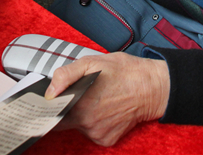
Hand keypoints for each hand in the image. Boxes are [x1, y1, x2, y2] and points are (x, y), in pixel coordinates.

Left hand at [45, 53, 169, 145]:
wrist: (153, 87)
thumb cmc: (124, 72)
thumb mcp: (93, 62)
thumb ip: (66, 75)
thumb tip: (49, 91)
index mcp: (79, 104)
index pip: (50, 112)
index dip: (49, 105)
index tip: (52, 99)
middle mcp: (86, 123)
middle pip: (63, 120)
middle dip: (66, 109)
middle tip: (78, 95)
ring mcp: (97, 133)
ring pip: (78, 127)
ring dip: (81, 116)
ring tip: (96, 100)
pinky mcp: (107, 140)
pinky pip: (92, 133)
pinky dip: (94, 123)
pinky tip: (105, 110)